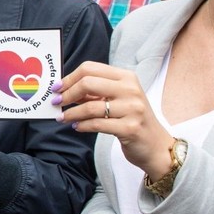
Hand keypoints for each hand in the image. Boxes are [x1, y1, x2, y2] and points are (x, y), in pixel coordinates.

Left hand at [55, 61, 175, 179]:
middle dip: (67, 94)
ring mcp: (133, 109)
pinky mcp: (130, 128)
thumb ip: (95, 92)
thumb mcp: (117, 99)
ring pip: (90, 106)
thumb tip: (65, 89)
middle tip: (57, 103)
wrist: (156, 145)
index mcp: (127, 77)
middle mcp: (131, 90)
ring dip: (71, 113)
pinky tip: (77, 127)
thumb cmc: (132, 119)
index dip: (69, 77)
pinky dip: (82, 125)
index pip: (90, 68)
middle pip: (88, 83)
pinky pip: (97, 124)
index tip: (57, 88)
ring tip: (63, 118)